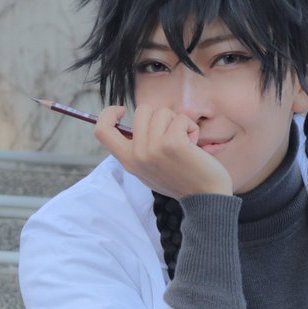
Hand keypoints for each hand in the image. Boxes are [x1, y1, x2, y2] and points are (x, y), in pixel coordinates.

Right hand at [93, 105, 231, 197]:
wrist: (205, 199)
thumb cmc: (181, 180)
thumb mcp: (149, 168)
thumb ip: (139, 148)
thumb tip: (137, 122)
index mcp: (128, 161)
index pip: (102, 131)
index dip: (108, 114)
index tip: (123, 110)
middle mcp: (137, 155)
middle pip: (141, 111)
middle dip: (161, 116)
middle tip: (172, 134)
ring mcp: (153, 149)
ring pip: (162, 112)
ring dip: (178, 122)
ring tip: (185, 141)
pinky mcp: (172, 144)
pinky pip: (180, 119)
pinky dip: (191, 128)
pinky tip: (194, 145)